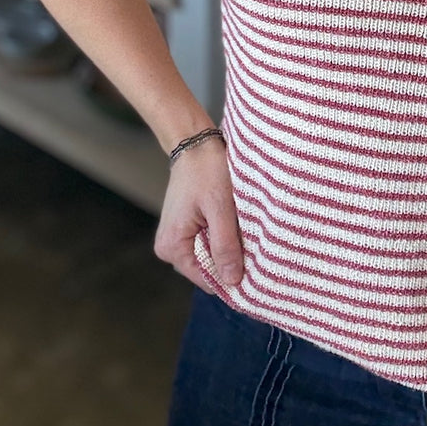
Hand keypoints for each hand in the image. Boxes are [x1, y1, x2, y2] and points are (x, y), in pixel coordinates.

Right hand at [153, 138, 243, 290]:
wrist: (195, 144)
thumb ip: (225, 246)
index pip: (207, 280)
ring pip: (210, 257)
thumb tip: (232, 281)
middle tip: (255, 248)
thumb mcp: (220, 209)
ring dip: (228, 248)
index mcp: (172, 247)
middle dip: (231, 261)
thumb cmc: (207, 171)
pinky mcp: (185, 229)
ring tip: (244, 233)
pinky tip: (235, 226)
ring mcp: (176, 239)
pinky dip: (223, 238)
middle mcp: (169, 248)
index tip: (258, 273)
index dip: (232, 278)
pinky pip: (207, 244)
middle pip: (208, 270)